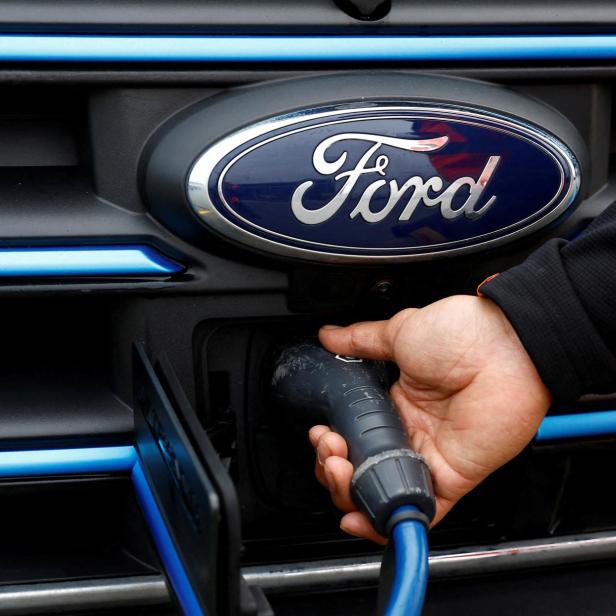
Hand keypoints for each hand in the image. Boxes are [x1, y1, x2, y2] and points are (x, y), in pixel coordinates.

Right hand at [309, 295, 550, 543]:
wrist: (504, 344)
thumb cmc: (462, 333)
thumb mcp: (400, 332)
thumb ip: (360, 340)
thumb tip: (329, 336)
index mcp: (396, 403)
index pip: (354, 436)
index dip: (332, 442)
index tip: (321, 433)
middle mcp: (411, 433)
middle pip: (363, 468)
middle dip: (334, 467)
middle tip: (329, 449)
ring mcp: (430, 456)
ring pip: (383, 491)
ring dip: (350, 492)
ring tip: (337, 470)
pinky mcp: (452, 477)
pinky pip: (420, 510)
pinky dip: (388, 521)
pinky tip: (358, 516)